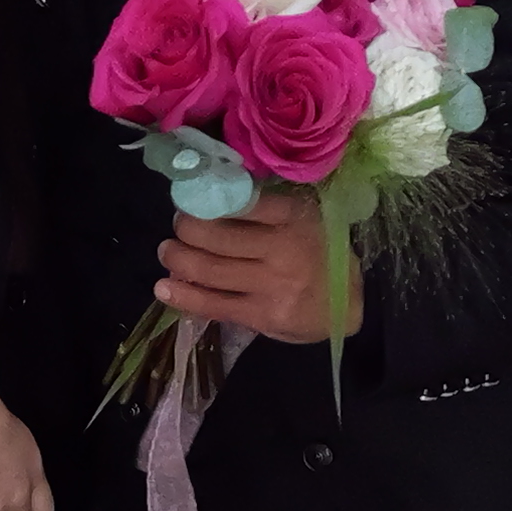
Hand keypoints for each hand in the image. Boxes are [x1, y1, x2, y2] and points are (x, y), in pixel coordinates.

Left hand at [156, 183, 339, 345]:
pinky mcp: (264, 315)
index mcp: (295, 216)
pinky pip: (214, 304)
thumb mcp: (304, 218)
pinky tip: (164, 288)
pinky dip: (183, 296)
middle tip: (178, 225)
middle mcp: (285, 248)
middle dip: (186, 228)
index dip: (207, 199)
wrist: (347, 305)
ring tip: (167, 252)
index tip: (191, 196)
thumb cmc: (317, 252)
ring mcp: (273, 284)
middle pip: (217, 237)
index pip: (241, 201)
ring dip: (177, 259)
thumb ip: (265, 208)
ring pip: (210, 270)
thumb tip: (210, 195)